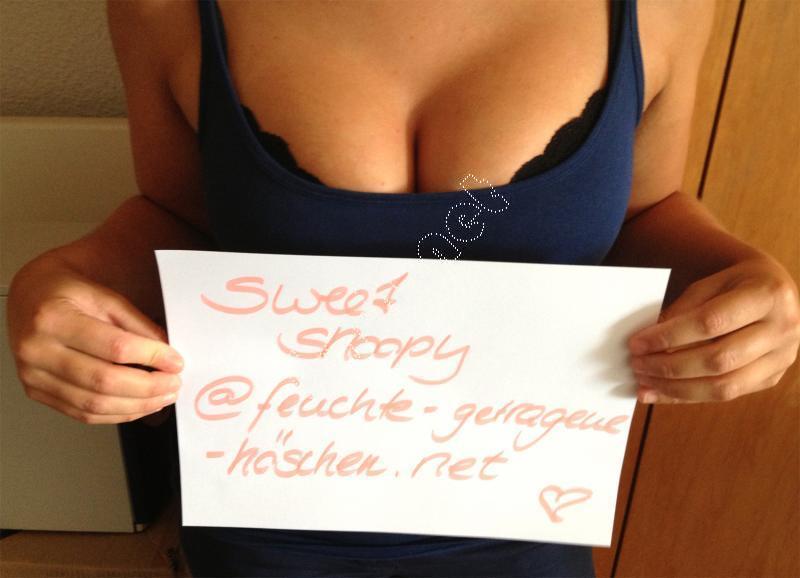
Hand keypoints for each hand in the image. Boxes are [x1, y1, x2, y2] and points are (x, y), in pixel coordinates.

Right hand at [7, 254, 184, 423]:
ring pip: (93, 403)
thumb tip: (168, 354)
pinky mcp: (37, 392)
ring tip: (162, 398)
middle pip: (103, 380)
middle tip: (174, 384)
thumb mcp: (106, 297)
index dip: (151, 357)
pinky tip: (138, 406)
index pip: (114, 346)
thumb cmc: (69, 294)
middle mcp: (38, 350)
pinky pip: (82, 413)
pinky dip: (116, 414)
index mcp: (55, 318)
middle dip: (148, 388)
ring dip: (136, 406)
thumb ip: (138, 325)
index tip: (176, 361)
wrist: (30, 298)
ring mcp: (34, 375)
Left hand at [627, 255, 799, 403]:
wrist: (773, 292)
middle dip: (670, 366)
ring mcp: (781, 358)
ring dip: (676, 389)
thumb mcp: (710, 283)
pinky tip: (661, 393)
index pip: (711, 322)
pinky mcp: (771, 378)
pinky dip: (688, 397)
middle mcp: (782, 329)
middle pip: (718, 359)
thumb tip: (648, 342)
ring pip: (724, 387)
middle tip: (636, 365)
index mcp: (767, 295)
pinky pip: (726, 396)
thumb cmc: (734, 285)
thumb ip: (683, 309)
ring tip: (644, 383)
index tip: (637, 343)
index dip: (670, 336)